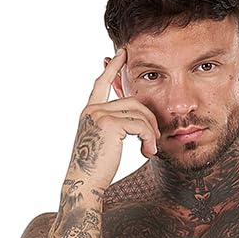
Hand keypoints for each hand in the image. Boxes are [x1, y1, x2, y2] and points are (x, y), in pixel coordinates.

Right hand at [66, 47, 160, 191]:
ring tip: (150, 150)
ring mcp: (99, 115)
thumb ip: (115, 126)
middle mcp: (92, 110)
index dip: (113, 67)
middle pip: (133, 102)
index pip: (102, 82)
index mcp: (89, 112)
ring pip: (139, 113)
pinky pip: (140, 125)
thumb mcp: (105, 143)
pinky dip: (149, 139)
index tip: (123, 53)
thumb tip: (136, 119)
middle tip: (153, 140)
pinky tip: (147, 152)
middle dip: (149, 120)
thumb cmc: (95, 170)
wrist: (85, 184)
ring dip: (151, 132)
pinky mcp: (109, 124)